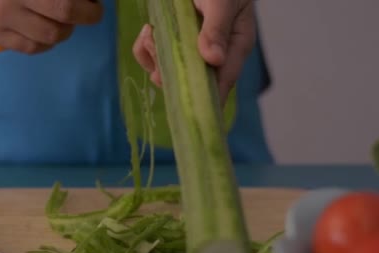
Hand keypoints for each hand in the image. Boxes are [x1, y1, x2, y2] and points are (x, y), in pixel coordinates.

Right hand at [0, 0, 102, 53]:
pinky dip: (47, 42)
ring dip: (65, 30)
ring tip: (61, 21)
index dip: (87, 4)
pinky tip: (45, 31)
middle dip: (85, 14)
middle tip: (91, 13)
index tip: (94, 3)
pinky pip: (33, 47)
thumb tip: (92, 2)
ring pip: (51, 35)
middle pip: (63, 11)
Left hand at [133, 0, 256, 103]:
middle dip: (169, 71)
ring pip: (168, 72)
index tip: (191, 115)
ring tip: (151, 32)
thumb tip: (213, 60)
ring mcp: (189, 51)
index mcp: (234, 48)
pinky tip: (148, 30)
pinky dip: (145, 47)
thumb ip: (217, 28)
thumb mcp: (221, 1)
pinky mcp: (171, 43)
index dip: (207, 101)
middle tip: (158, 48)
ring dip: (154, 55)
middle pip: (190, 82)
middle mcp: (212, 55)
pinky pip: (154, 57)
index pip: (223, 83)